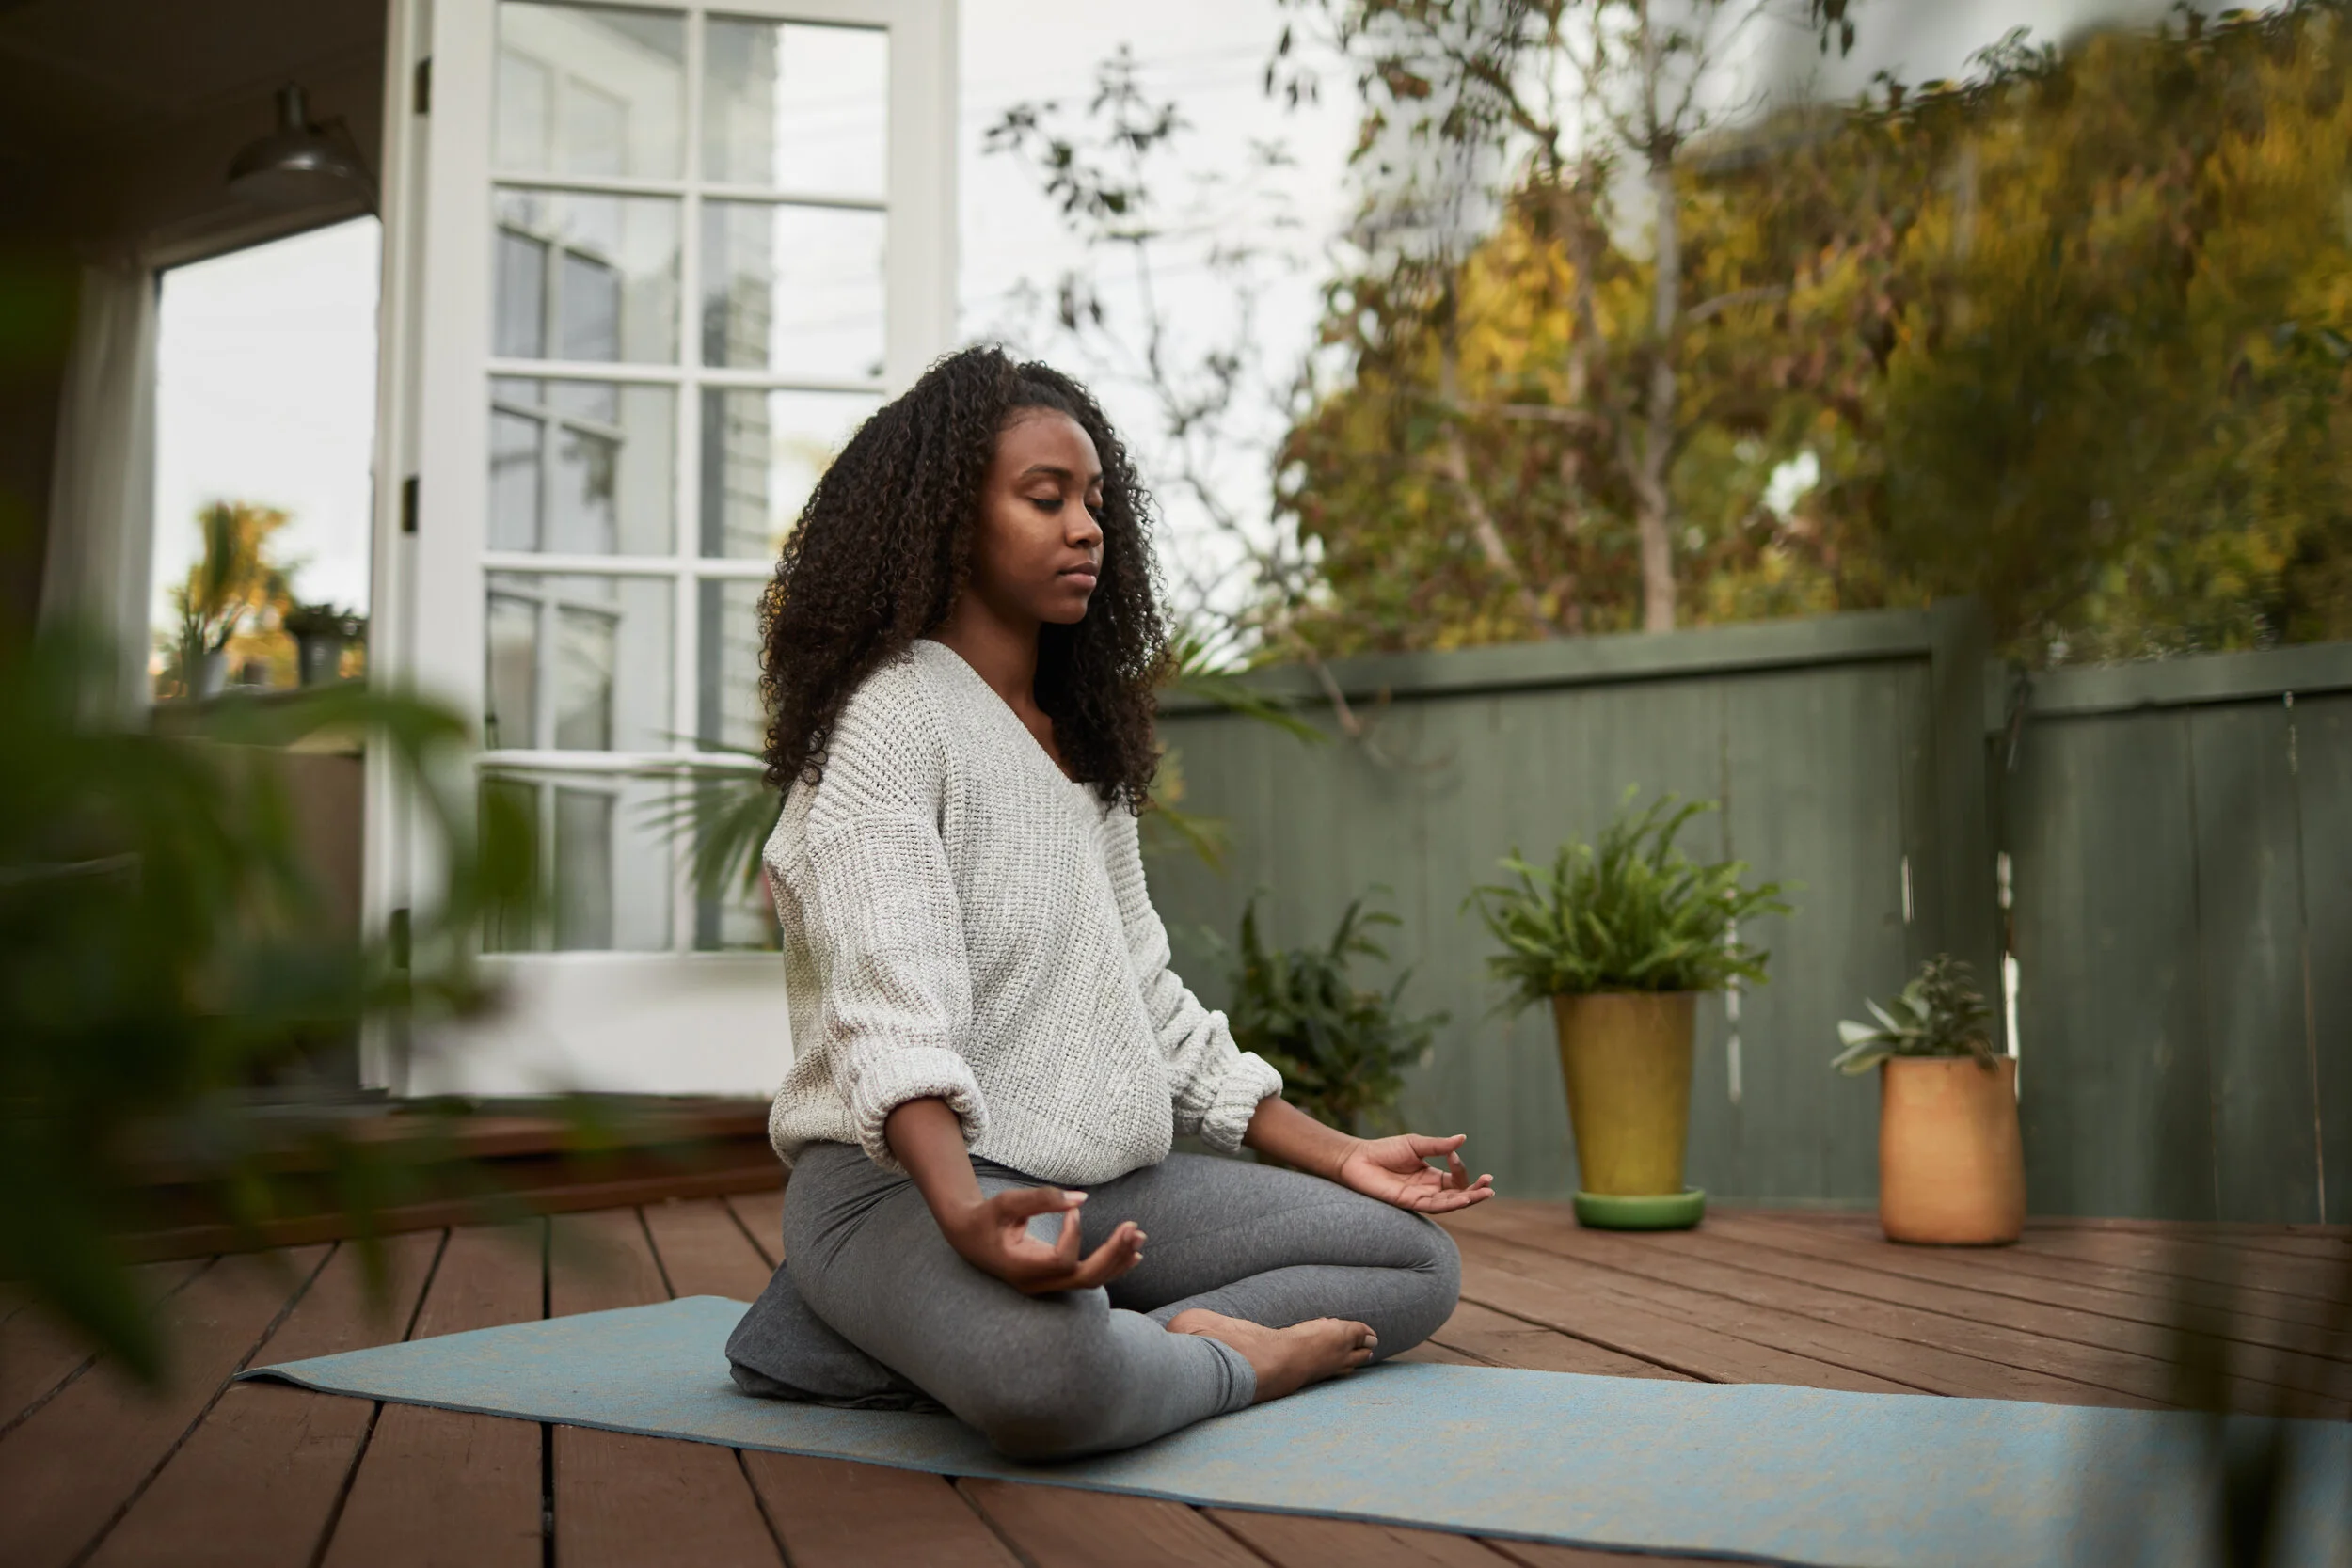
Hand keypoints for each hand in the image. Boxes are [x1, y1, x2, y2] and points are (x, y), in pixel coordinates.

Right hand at [939, 1187, 1145, 1294]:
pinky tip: (1133, 1254)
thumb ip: (1041, 1199)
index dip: (1074, 1236)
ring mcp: (1047, 1285)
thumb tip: (1082, 1198)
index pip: (1061, 1261)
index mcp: (1021, 1269)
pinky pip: (1088, 1277)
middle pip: (1084, 1278)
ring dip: (1117, 1259)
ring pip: (1091, 1281)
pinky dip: (1111, 1265)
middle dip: (1112, 1254)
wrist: (970, 1237)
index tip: (1073, 1210)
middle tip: (1133, 1228)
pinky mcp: (1055, 1278)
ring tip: (1138, 1236)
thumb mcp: (1007, 1203)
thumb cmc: (986, 1218)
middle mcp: (1037, 1283)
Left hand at [1335, 1133, 1494, 1213]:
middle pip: (1458, 1194)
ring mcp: (1419, 1197)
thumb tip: (1463, 1138)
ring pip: (1450, 1203)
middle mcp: (1428, 1189)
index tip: (1454, 1154)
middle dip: (1476, 1191)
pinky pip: (1434, 1206)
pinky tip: (1464, 1198)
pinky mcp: (1409, 1203)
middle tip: (1490, 1185)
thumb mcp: (1415, 1144)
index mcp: (1430, 1175)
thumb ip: (1439, 1146)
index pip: (1455, 1177)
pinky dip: (1450, 1204)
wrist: (1357, 1159)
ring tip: (1485, 1193)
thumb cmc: (1384, 1150)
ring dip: (1469, 1199)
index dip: (1460, 1168)